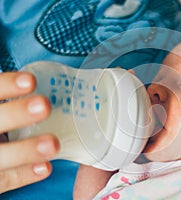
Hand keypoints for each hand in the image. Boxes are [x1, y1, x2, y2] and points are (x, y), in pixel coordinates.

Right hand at [0, 72, 59, 193]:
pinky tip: (44, 168)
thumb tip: (47, 85)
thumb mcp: (2, 113)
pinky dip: (22, 174)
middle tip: (45, 106)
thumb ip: (11, 105)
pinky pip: (2, 180)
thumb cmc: (2, 124)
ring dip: (25, 150)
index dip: (6, 85)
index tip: (30, 81)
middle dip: (17, 113)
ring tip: (53, 144)